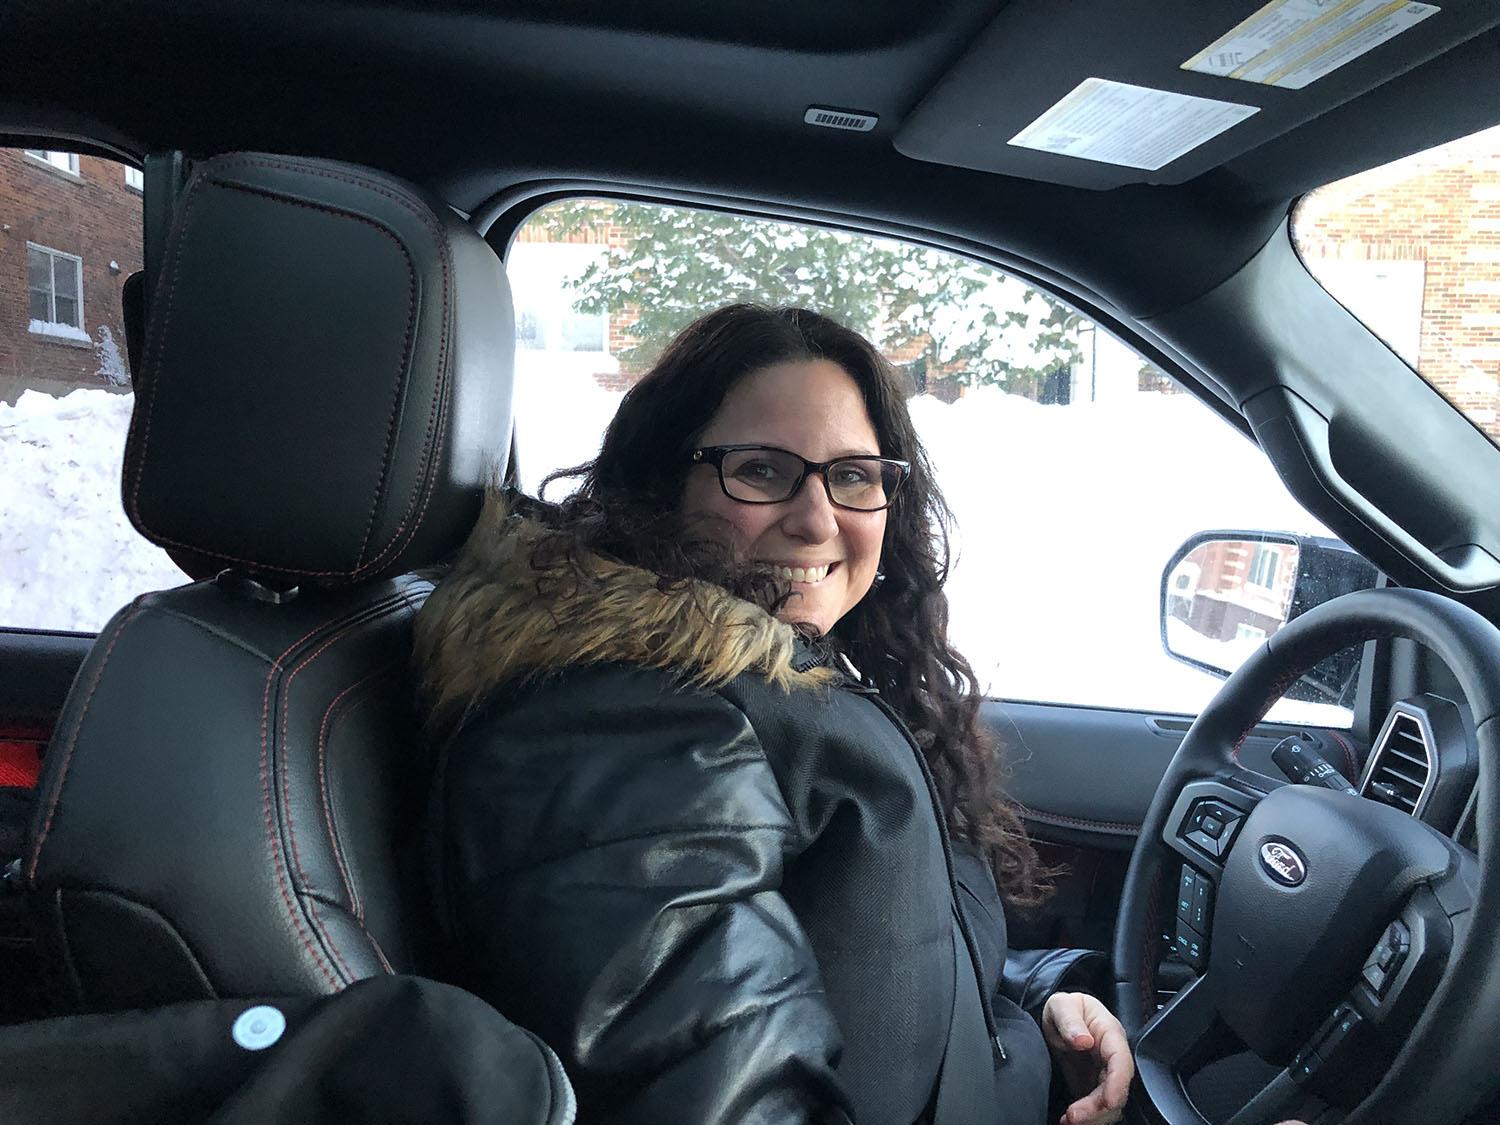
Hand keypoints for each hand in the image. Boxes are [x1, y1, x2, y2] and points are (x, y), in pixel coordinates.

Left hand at [1040, 992, 1133, 1124]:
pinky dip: (1088, 1118)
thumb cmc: (1066, 1008)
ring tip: (1068, 1121)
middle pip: (1117, 1089)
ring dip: (1093, 1117)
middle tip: (1073, 1116)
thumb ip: (1070, 1020)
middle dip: (1099, 1108)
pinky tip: (1068, 1120)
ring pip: (1111, 1105)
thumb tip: (1083, 1040)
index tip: (1109, 1101)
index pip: (1122, 1062)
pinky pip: (1099, 1109)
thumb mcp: (1062, 1005)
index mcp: (1111, 1035)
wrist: (1058, 1018)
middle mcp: (1113, 1059)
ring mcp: (1106, 1076)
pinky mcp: (1096, 1089)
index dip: (1118, 1084)